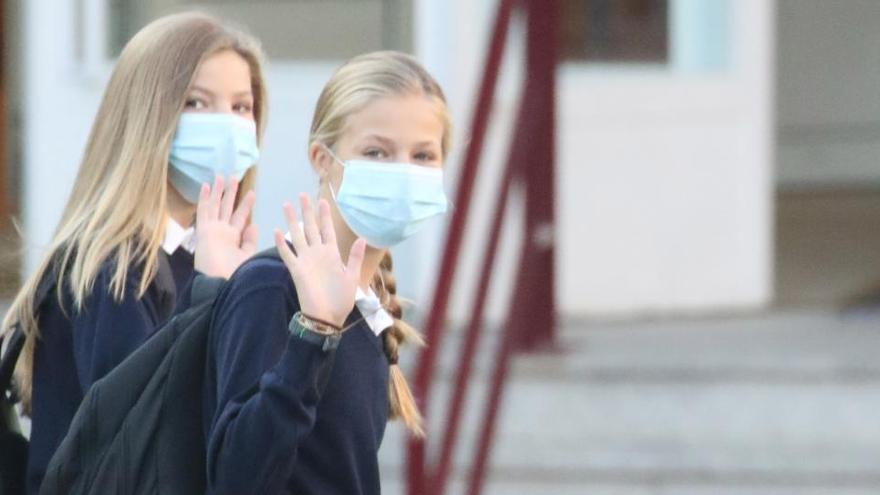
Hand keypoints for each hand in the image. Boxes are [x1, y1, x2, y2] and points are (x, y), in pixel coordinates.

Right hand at [194, 176, 257, 278]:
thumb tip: (253, 225)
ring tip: (222, 176)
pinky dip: (204, 198)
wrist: (220, 284)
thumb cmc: (234, 275)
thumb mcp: (246, 256)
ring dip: (218, 192)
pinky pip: (204, 212)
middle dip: (230, 193)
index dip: (245, 205)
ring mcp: (211, 230)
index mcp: (232, 239)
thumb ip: (249, 241)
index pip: (240, 218)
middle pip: (226, 208)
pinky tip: (206, 185)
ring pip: (215, 206)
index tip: (252, 193)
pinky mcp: (203, 231)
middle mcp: (221, 232)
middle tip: (234, 178)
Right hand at [273, 194, 365, 327]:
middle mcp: (317, 254)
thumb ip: (354, 256)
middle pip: (311, 228)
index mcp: (332, 254)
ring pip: (297, 236)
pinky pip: (287, 255)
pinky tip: (275, 231)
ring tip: (287, 205)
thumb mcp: (352, 276)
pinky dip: (281, 244)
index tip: (323, 201)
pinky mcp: (296, 270)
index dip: (325, 216)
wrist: (327, 317)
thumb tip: (363, 238)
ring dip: (292, 221)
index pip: (327, 230)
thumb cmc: (341, 300)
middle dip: (307, 211)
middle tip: (302, 195)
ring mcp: (306, 261)